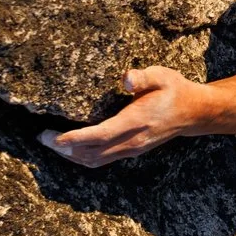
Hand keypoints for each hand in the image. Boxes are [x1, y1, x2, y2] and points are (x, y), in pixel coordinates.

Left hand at [40, 66, 207, 166]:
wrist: (193, 113)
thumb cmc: (174, 90)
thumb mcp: (162, 75)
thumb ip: (143, 76)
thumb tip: (125, 79)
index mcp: (137, 121)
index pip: (101, 134)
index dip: (76, 139)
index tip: (54, 137)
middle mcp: (132, 140)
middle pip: (92, 152)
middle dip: (64, 148)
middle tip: (42, 137)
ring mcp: (132, 149)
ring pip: (95, 160)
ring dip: (71, 155)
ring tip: (51, 144)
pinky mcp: (131, 151)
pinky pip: (102, 160)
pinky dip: (82, 157)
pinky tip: (71, 149)